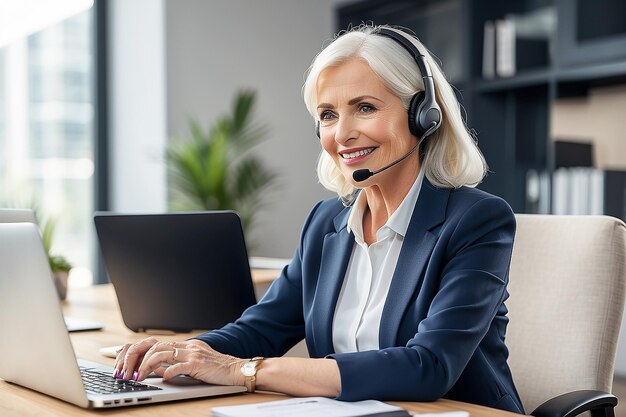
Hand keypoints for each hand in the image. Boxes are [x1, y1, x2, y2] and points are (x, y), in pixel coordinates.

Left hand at [114, 337, 244, 385]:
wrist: (237, 370)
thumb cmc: (216, 370)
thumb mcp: (193, 364)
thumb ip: (175, 363)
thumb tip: (155, 370)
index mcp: (185, 345)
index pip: (155, 343)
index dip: (137, 350)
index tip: (122, 360)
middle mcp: (187, 346)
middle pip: (154, 345)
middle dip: (135, 358)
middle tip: (125, 372)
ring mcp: (192, 353)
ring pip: (161, 354)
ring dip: (145, 366)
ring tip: (137, 378)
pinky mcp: (198, 364)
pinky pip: (177, 366)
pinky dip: (166, 372)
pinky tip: (161, 378)